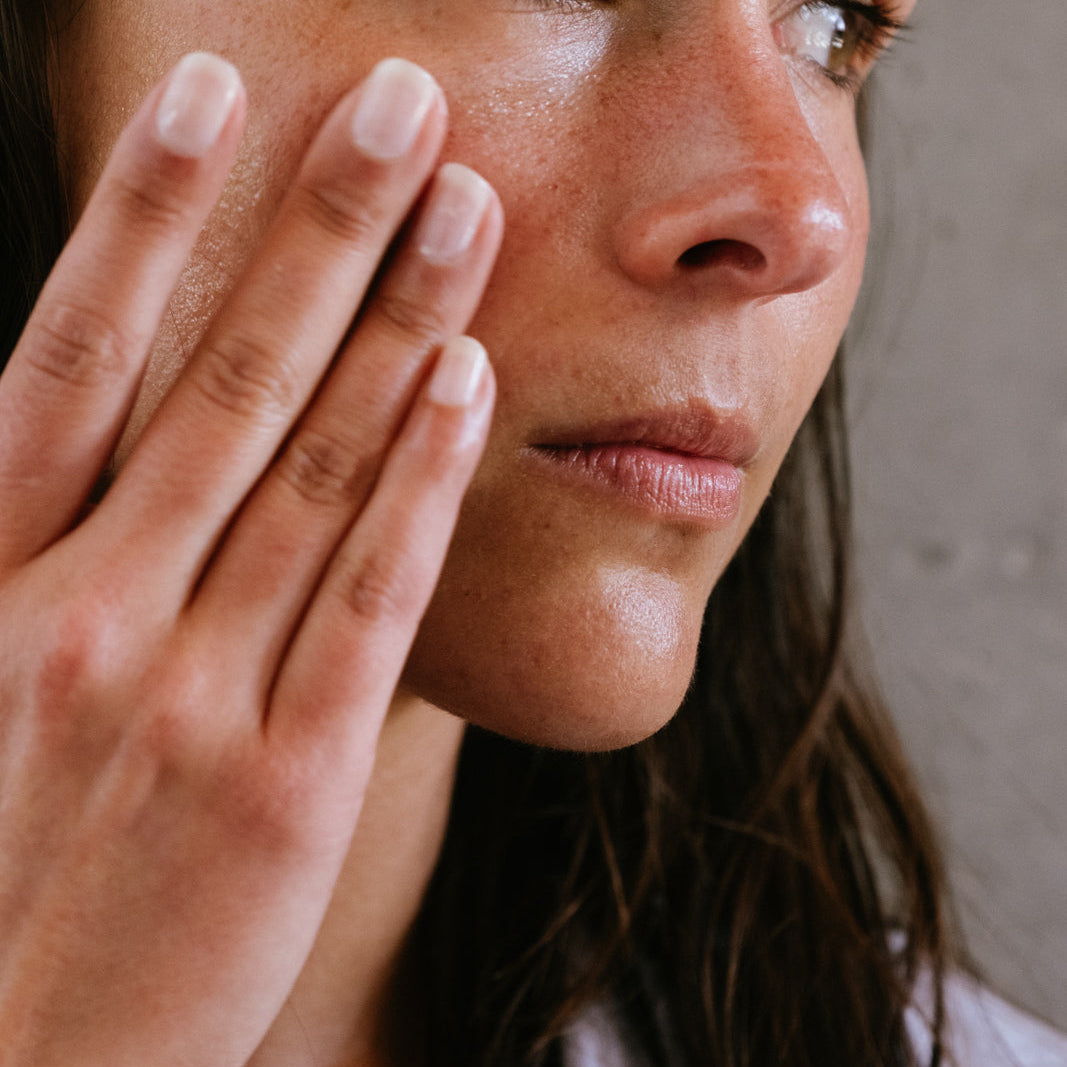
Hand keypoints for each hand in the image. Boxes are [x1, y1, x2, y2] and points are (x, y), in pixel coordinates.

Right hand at [0, 53, 499, 1064]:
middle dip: (312, 227)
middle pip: (219, 376)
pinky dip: (418, 486)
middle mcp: (84, 612)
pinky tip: (466, 385)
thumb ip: (32, 555)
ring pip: (309, 467)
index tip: (211, 98)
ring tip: (463, 206)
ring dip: (394, 321)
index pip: (74, 354)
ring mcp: (188, 696)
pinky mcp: (283, 783)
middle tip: (392, 104)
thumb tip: (98, 432)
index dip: (142, 214)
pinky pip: (364, 603)